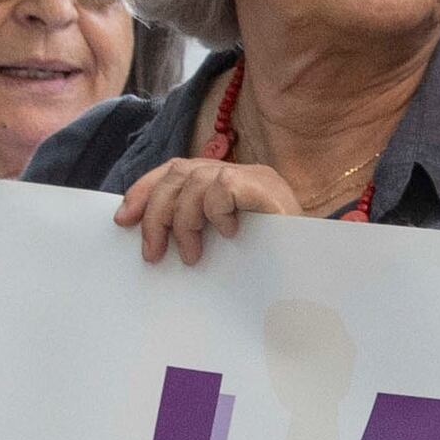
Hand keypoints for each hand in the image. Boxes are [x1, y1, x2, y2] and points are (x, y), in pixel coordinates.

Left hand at [114, 154, 305, 265]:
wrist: (315, 270)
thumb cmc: (273, 262)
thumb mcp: (223, 241)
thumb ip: (195, 226)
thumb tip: (147, 232)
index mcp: (228, 179)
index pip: (175, 169)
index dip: (145, 190)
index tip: (123, 220)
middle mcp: (240, 170)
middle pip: (177, 173)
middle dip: (155, 213)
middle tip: (153, 253)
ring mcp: (255, 175)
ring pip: (193, 180)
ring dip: (182, 222)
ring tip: (192, 255)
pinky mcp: (265, 186)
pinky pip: (222, 188)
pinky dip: (216, 212)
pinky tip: (228, 234)